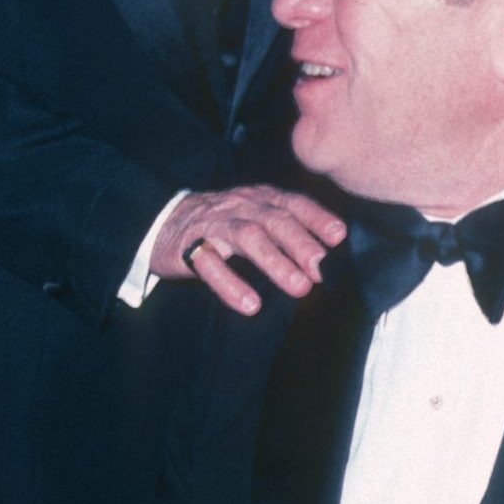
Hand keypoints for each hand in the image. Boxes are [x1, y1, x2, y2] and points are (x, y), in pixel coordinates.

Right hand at [151, 186, 346, 315]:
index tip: (339, 236)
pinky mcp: (189, 247)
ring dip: (275, 261)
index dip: (316, 217)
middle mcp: (240, 206)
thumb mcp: (256, 216)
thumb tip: (328, 256)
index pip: (292, 203)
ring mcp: (214, 225)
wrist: (165, 222)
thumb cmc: (223, 223)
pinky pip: (210, 264)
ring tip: (299, 287)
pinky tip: (250, 305)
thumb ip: (288, 228)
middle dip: (300, 241)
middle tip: (320, 267)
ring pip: (246, 236)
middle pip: (273, 219)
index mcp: (260, 198)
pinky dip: (231, 284)